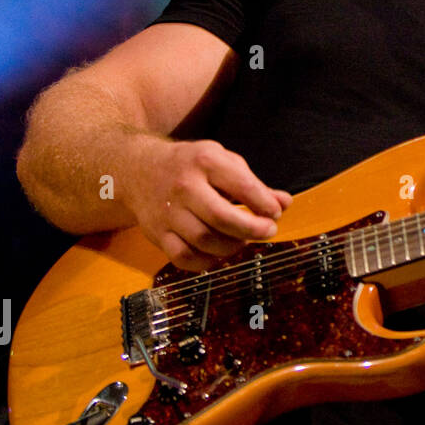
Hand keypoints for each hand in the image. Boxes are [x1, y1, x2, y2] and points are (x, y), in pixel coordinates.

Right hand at [123, 137, 292, 271]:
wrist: (140, 170)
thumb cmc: (191, 166)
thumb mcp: (223, 162)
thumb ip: (254, 184)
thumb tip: (284, 203)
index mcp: (205, 162)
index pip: (242, 186)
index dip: (265, 204)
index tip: (275, 212)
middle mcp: (184, 186)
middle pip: (221, 217)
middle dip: (252, 229)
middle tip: (268, 231)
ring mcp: (168, 212)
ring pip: (203, 240)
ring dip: (232, 246)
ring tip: (243, 239)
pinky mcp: (157, 234)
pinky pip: (183, 257)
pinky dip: (206, 262)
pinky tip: (219, 253)